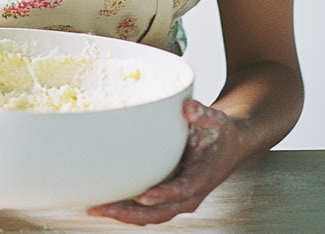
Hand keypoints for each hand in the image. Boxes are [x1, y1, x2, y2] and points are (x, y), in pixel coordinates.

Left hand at [86, 99, 243, 225]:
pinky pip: (146, 209)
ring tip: (95, 207)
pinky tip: (106, 201)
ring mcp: (177, 199)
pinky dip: (126, 208)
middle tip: (102, 207)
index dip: (163, 194)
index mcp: (201, 177)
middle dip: (129, 213)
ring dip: (123, 214)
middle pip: (158, 212)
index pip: (182, 190)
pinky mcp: (168, 197)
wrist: (229, 147)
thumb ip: (203, 114)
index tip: (144, 195)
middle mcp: (188, 195)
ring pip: (149, 215)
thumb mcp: (217, 120)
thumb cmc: (221, 134)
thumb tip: (188, 107)